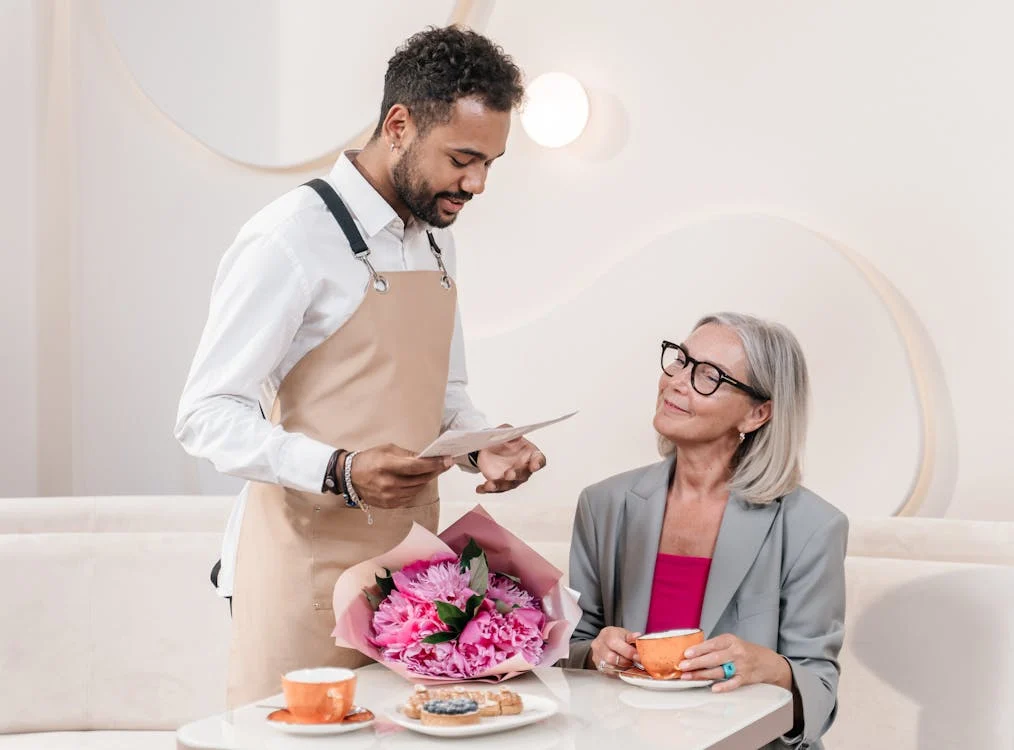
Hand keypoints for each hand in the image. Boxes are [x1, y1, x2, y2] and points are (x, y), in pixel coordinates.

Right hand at [349, 444, 452, 508]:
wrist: (349, 476)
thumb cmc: (369, 459)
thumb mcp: (387, 449)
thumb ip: (408, 454)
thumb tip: (427, 457)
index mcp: (386, 466)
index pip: (416, 467)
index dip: (434, 464)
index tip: (447, 460)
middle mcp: (388, 483)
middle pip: (420, 479)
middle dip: (435, 471)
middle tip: (445, 464)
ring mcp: (388, 496)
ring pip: (417, 489)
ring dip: (426, 480)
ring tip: (431, 471)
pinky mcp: (389, 505)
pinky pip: (410, 497)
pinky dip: (416, 489)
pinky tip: (417, 481)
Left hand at [475, 427, 546, 493]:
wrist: (489, 447)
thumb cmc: (504, 439)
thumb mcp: (505, 431)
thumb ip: (509, 431)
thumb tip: (515, 438)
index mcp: (530, 454)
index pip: (539, 460)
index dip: (538, 463)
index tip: (535, 465)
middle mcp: (523, 469)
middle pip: (523, 475)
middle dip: (516, 475)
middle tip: (509, 474)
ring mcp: (511, 478)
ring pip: (508, 485)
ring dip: (499, 485)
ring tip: (490, 485)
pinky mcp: (499, 482)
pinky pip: (494, 488)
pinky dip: (486, 489)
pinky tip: (479, 489)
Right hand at [588, 627, 640, 672]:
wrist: (604, 642)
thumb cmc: (616, 637)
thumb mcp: (624, 633)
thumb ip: (631, 637)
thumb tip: (638, 637)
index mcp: (607, 635)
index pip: (615, 644)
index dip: (629, 652)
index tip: (639, 657)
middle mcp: (599, 646)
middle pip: (611, 658)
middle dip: (626, 661)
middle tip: (634, 661)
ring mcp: (597, 657)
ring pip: (611, 667)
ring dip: (623, 667)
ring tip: (629, 664)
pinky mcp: (599, 667)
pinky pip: (610, 673)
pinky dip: (620, 672)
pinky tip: (624, 668)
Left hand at [677, 633, 792, 692]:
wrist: (767, 661)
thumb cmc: (744, 651)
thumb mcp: (730, 643)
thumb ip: (714, 647)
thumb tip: (692, 653)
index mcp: (730, 640)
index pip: (712, 644)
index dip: (698, 649)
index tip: (686, 654)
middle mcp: (736, 652)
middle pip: (713, 658)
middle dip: (696, 663)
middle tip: (683, 666)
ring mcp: (741, 666)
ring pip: (720, 671)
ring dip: (702, 675)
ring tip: (689, 677)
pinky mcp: (745, 678)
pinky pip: (733, 683)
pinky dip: (724, 686)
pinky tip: (714, 688)